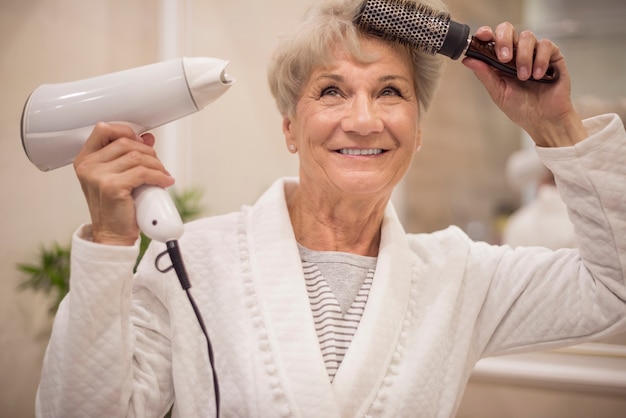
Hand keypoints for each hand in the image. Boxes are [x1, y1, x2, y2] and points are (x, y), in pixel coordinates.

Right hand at [73, 122, 174, 244]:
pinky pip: (143, 173)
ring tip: (162, 175)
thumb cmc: (115, 208)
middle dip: (148, 152)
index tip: (142, 142)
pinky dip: (159, 176)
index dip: (127, 131)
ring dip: (156, 165)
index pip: (104, 130)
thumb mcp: (119, 177)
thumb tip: (148, 138)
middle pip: (125, 142)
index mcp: (85, 160)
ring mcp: (98, 176)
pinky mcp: (112, 187)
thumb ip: (129, 156)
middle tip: (157, 165)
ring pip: (137, 157)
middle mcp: (87, 166)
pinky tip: (165, 182)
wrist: (112, 235)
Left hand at [462, 22, 586, 146]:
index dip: (485, 33)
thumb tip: (467, 59)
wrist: (544, 119)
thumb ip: (485, 75)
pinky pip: (546, 45)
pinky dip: (540, 59)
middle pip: (508, 29)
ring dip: (523, 57)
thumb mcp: (498, 92)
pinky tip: (539, 75)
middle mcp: (516, 53)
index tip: (483, 36)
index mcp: (500, 60)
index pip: (491, 39)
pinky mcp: (552, 55)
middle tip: (504, 58)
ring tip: (524, 77)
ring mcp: (534, 52)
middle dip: (504, 40)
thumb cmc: (521, 108)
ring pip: (527, 36)